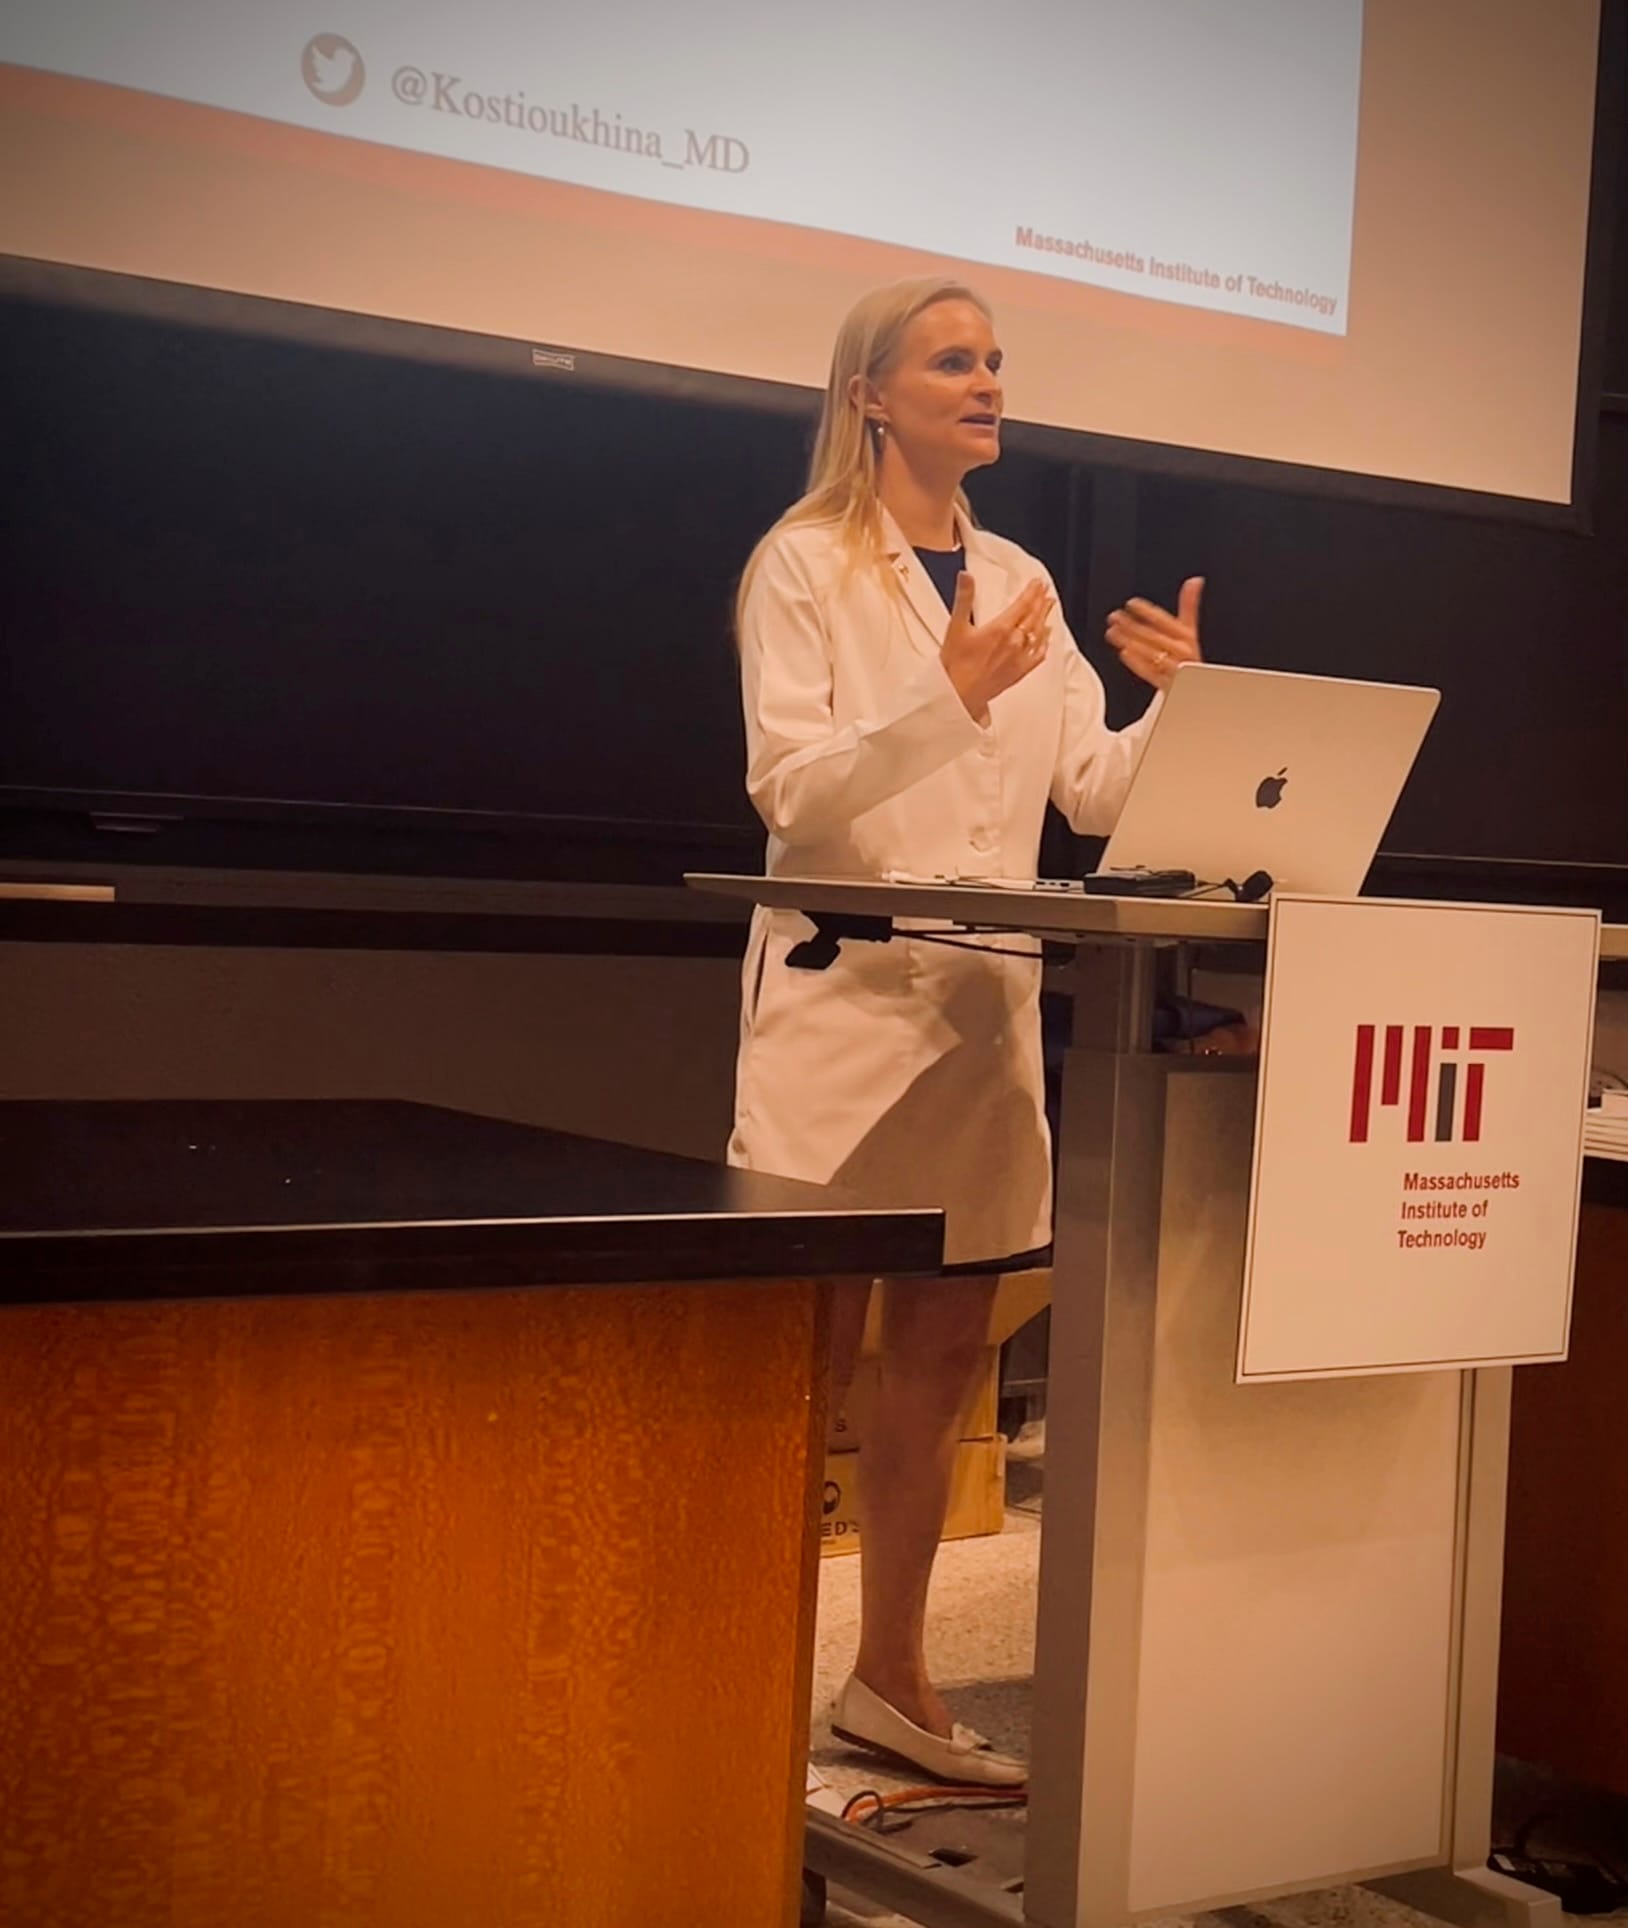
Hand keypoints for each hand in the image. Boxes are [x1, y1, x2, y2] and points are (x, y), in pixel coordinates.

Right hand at [940, 574, 1054, 720]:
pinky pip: (1038, 655)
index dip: (1032, 591)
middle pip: (1033, 616)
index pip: (1023, 604)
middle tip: (1046, 590)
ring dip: (1044, 617)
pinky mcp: (1019, 672)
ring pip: (1038, 633)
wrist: (958, 694)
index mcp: (1001, 628)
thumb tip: (966, 575)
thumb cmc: (955, 664)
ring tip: (1049, 606)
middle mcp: (1014, 642)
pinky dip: (1044, 643)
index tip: (1038, 582)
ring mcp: (1019, 658)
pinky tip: (1047, 637)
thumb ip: (964, 598)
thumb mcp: (956, 626)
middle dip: (1040, 601)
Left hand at [1105, 577, 1203, 690]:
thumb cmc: (1188, 654)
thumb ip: (1189, 605)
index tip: (1132, 604)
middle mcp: (1181, 651)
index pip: (1165, 621)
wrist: (1195, 684)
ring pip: (1149, 652)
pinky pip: (1150, 672)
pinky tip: (1124, 652)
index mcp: (1186, 636)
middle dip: (1131, 625)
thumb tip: (1195, 581)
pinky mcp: (1166, 684)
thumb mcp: (1190, 629)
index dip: (1147, 611)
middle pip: (1153, 636)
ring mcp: (1173, 668)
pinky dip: (1136, 663)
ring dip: (1129, 641)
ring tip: (1113, 632)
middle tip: (1114, 617)